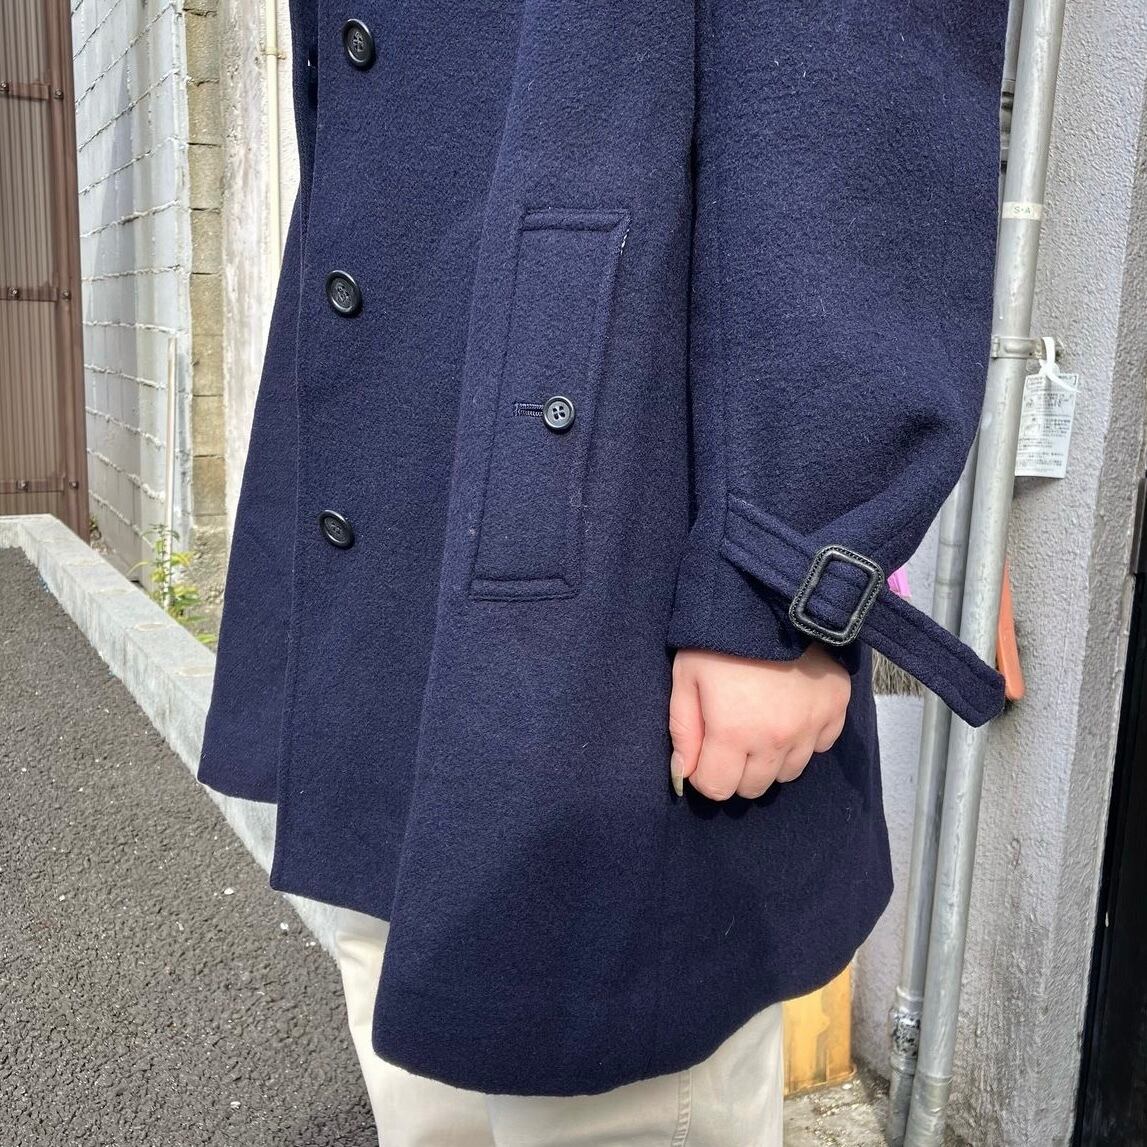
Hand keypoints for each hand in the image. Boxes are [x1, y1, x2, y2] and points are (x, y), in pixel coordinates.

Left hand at [668, 646, 850, 799]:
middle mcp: (776, 739)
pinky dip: (804, 738)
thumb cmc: (719, 639)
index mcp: (734, 733)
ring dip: (771, 757)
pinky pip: (820, 746)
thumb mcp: (686, 678)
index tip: (705, 749)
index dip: (705, 773)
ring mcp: (811, 726)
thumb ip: (683, 731)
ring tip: (761, 722)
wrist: (772, 598)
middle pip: (754, 787)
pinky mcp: (836, 709)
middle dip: (737, 770)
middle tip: (732, 735)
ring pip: (788, 772)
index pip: (718, 789)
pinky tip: (790, 712)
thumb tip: (685, 774)